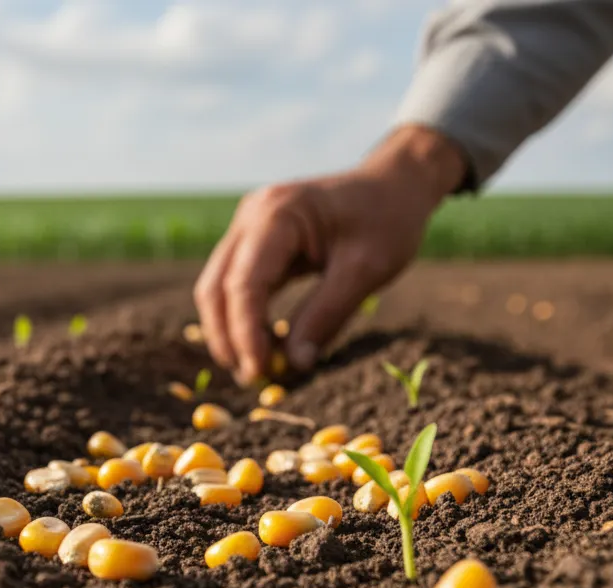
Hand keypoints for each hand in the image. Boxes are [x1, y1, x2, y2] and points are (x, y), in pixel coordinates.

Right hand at [193, 125, 465, 384]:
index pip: (245, 283)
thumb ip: (327, 316)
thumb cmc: (388, 219)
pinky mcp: (256, 240)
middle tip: (252, 379)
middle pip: (217, 287)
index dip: (246, 333)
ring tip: (256, 368)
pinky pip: (237, 283)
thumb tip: (293, 364)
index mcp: (278, 214)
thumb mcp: (367, 270)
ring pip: (218, 287)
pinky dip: (244, 316)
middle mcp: (252, 215)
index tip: (260, 373)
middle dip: (228, 337)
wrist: (395, 183)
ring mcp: (249, 226)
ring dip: (230, 330)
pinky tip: (263, 344)